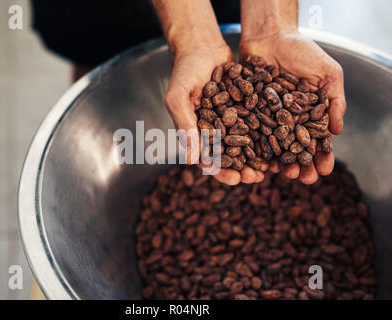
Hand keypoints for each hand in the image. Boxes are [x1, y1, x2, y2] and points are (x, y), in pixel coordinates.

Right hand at [166, 44, 267, 184]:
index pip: (208, 160)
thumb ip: (184, 125)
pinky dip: (267, 133)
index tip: (236, 180)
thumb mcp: (178, 97)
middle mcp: (215, 130)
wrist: (201, 46)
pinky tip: (280, 140)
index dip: (222, 172)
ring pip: (246, 143)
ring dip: (257, 156)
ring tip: (271, 166)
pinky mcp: (245, 107)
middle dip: (243, 169)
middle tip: (257, 177)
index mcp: (196, 133)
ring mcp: (231, 119)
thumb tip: (192, 160)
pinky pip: (257, 123)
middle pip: (230, 156)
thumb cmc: (184, 71)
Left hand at [240, 31, 345, 183]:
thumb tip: (337, 132)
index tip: (324, 170)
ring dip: (279, 161)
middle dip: (300, 164)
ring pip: (273, 146)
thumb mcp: (328, 73)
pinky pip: (251, 134)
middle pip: (294, 148)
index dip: (321, 156)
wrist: (270, 35)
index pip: (316, 139)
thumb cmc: (302, 51)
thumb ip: (335, 101)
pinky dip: (255, 148)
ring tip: (283, 173)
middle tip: (303, 178)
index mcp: (309, 114)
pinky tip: (259, 161)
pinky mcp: (248, 113)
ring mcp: (267, 118)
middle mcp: (288, 120)